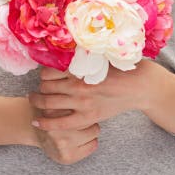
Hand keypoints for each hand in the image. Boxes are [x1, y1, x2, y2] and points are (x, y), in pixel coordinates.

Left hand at [27, 60, 152, 162]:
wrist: (141, 87)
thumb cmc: (124, 68)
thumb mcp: (102, 56)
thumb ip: (83, 56)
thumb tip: (66, 51)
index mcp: (81, 68)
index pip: (49, 71)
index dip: (43, 73)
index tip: (44, 75)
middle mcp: (78, 85)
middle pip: (46, 87)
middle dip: (39, 88)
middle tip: (36, 88)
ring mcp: (82, 102)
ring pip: (48, 103)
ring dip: (37, 102)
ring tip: (33, 100)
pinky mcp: (88, 116)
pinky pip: (60, 123)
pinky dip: (45, 123)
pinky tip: (36, 122)